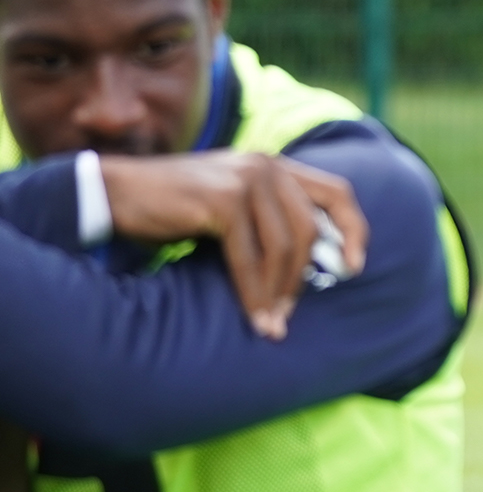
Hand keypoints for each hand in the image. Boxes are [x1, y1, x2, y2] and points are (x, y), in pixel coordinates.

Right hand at [99, 151, 368, 340]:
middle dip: (304, 279)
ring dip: (279, 293)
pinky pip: (249, 258)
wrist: (117, 193)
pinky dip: (254, 293)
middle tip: (290, 316)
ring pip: (283, 247)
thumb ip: (273, 221)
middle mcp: (267, 166)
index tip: (355, 268)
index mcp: (277, 165)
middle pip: (309, 230)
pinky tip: (256, 318)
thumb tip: (318, 264)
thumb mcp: (236, 208)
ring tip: (272, 325)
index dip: (354, 230)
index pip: (338, 192)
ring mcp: (245, 179)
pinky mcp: (222, 200)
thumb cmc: (179, 208)